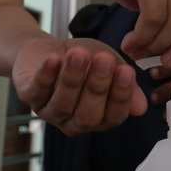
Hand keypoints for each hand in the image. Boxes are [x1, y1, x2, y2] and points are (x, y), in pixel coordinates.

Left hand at [11, 37, 146, 135]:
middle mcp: (75, 121)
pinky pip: (38, 90)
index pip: (114, 116)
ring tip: (80, 54)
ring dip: (72, 78)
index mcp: (100, 117)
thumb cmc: (85, 61)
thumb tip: (140, 107)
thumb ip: (126, 84)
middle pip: (88, 115)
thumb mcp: (112, 66)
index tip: (126, 71)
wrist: (50, 50)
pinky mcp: (30, 97)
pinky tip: (54, 59)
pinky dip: (46, 74)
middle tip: (104, 60)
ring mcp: (51, 112)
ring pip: (63, 104)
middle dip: (98, 87)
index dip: (121, 96)